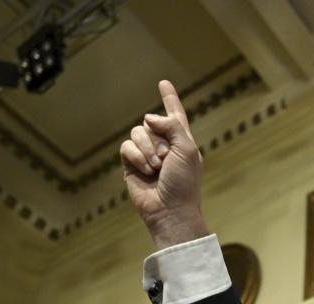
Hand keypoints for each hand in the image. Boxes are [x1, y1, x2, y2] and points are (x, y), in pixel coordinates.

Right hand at [120, 80, 208, 248]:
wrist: (169, 209)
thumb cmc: (184, 183)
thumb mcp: (187, 150)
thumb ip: (172, 126)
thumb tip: (148, 117)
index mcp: (182, 141)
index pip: (175, 115)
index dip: (169, 98)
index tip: (163, 83)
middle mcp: (164, 145)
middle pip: (151, 123)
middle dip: (157, 139)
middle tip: (166, 160)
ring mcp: (146, 154)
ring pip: (137, 132)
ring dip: (147, 149)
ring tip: (157, 168)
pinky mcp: (131, 164)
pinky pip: (126, 147)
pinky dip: (136, 156)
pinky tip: (145, 170)